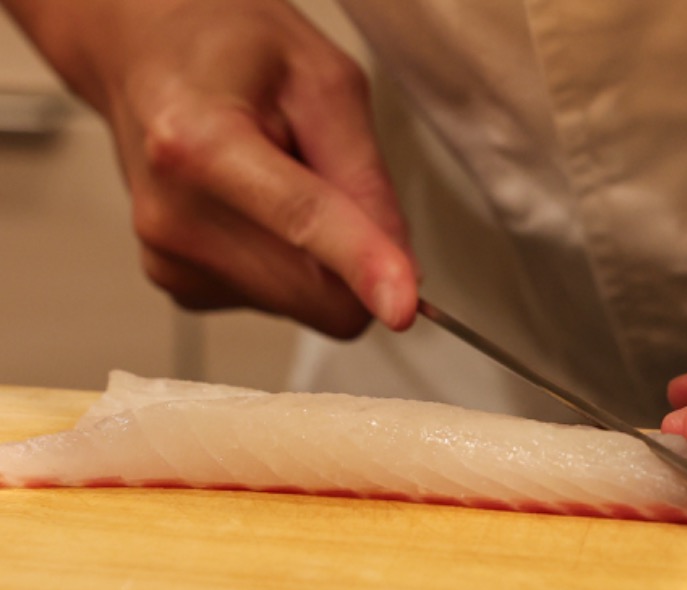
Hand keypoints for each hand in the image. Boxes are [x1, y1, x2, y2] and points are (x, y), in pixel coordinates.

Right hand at [6, 0, 416, 336]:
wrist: (149, 54)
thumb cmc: (233, 51)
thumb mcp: (325, 83)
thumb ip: (365, 178)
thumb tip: (401, 271)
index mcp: (200, 142)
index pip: (303, 221)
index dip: (363, 265)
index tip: (403, 307)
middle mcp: (174, 214)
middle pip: (317, 295)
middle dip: (356, 259)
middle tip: (328, 181)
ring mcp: (168, 258)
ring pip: (307, 307)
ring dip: (319, 259)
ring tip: (281, 183)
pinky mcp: (177, 284)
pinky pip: (279, 304)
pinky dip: (289, 264)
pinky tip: (257, 207)